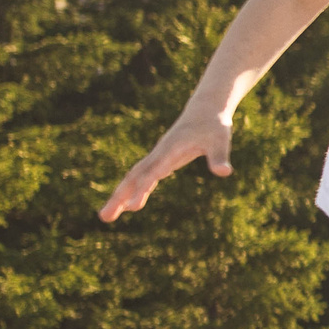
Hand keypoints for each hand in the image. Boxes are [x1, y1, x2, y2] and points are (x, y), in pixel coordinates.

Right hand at [98, 113, 232, 221]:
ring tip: (106, 217)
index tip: (133, 208)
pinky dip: (134, 191)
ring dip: (120, 196)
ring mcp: (158, 157)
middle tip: (103, 218)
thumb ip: (219, 156)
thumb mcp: (220, 140)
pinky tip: (130, 207)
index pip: (153, 173)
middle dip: (119, 196)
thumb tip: (224, 172)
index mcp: (170, 150)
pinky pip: (143, 178)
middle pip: (134, 177)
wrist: (205, 110)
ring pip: (134, 178)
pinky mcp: (161, 160)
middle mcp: (159, 154)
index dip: (142, 190)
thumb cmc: (213, 125)